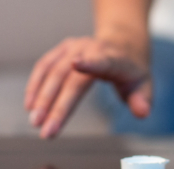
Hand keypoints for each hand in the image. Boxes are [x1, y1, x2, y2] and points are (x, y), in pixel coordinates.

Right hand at [24, 37, 151, 138]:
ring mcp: (75, 46)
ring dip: (41, 97)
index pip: (104, 61)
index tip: (76, 65)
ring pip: (53, 71)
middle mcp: (93, 48)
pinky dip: (35, 85)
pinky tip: (29, 104)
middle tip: (45, 130)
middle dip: (57, 105)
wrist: (123, 43)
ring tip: (34, 121)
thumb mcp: (144, 86)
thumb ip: (142, 100)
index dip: (91, 63)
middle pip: (72, 77)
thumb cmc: (131, 70)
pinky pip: (44, 66)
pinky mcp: (63, 48)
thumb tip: (142, 113)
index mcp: (115, 58)